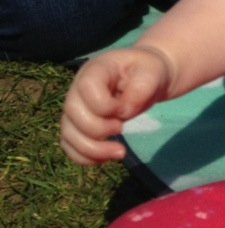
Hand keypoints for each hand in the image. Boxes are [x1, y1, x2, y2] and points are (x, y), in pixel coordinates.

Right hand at [60, 46, 172, 165]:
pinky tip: (107, 158)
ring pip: (68, 134)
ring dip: (92, 150)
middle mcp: (78, 88)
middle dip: (97, 129)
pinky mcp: (77, 127)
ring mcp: (76, 109)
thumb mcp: (152, 73)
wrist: (145, 79)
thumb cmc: (147, 72)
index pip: (86, 87)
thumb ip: (140, 89)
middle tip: (122, 128)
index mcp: (96, 69)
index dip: (104, 105)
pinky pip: (70, 147)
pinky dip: (85, 158)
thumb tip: (124, 112)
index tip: (126, 110)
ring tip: (120, 152)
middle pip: (72, 113)